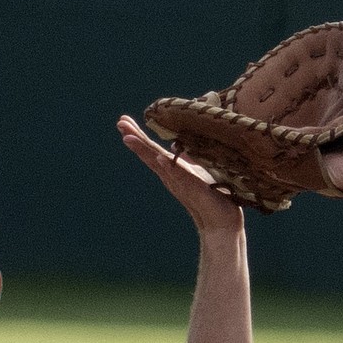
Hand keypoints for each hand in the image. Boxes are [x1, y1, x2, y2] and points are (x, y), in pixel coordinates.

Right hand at [117, 115, 243, 230]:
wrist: (221, 221)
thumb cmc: (211, 196)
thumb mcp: (198, 171)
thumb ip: (186, 160)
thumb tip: (177, 146)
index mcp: (172, 170)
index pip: (152, 150)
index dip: (139, 136)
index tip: (123, 121)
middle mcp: (172, 176)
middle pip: (150, 154)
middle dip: (135, 138)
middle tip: (120, 123)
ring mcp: (180, 183)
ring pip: (159, 163)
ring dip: (144, 150)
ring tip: (129, 138)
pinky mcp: (194, 190)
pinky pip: (180, 176)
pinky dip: (169, 167)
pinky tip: (160, 158)